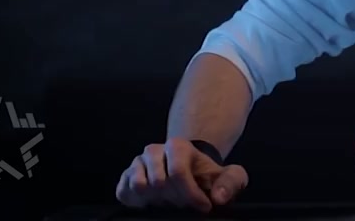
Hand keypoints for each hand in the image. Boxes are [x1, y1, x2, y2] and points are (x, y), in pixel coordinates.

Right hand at [115, 138, 248, 211]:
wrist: (189, 174)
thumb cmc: (207, 176)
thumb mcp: (228, 176)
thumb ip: (231, 183)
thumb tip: (218, 197)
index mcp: (178, 146)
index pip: (178, 172)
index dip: (190, 194)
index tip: (203, 207)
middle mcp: (153, 151)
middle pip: (159, 182)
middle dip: (175, 199)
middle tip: (185, 204)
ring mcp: (136, 164)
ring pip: (139, 186)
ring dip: (156, 201)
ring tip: (170, 202)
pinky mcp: (125, 178)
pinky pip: (124, 192)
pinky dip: (137, 202)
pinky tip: (153, 203)